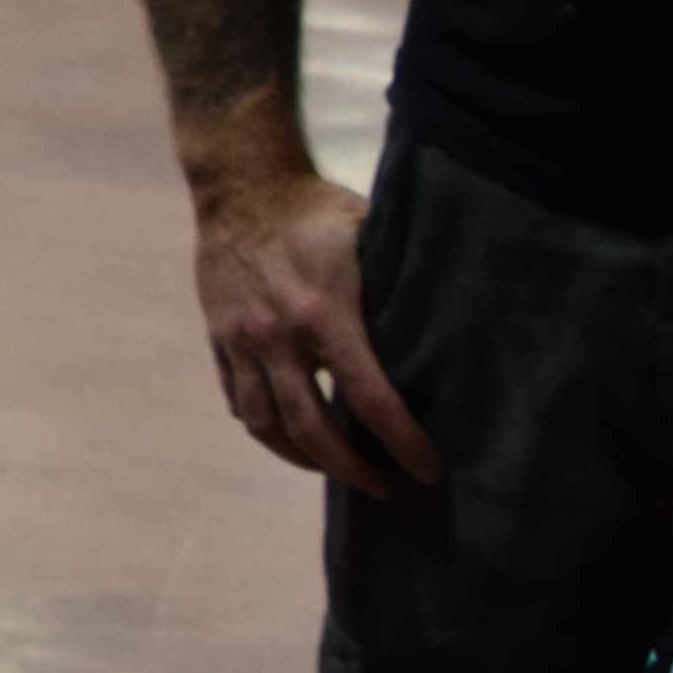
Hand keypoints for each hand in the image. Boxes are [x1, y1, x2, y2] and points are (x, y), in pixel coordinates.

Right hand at [195, 166, 440, 494]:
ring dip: (304, 459)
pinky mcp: (218, 337)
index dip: (402, 443)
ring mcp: (242, 339)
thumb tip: (454, 338)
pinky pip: (239, 400)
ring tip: (334, 469)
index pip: (370, 398)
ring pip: (267, 425)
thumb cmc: (318, 212)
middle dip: (352, 470)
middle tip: (383, 487)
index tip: (427, 471)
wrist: (241, 186)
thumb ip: (396, 293)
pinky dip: (266, 427)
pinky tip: (292, 433)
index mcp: (325, 313)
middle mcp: (278, 335)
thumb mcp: (370, 241)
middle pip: (313, 430)